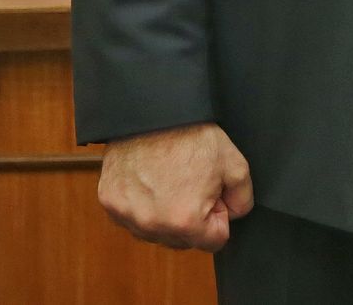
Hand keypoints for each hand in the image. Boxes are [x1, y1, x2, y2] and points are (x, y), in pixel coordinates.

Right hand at [97, 121, 252, 251]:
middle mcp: (151, 225)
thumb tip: (232, 216)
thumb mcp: (235, 164)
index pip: (214, 241)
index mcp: (184, 220)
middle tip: (193, 183)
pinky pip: (134, 218)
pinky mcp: (110, 203)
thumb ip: (242, 200)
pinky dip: (144, 206)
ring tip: (171, 180)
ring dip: (167, 215)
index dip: (219, 215)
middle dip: (194, 218)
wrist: (154, 112)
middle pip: (184, 240)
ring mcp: (127, 215)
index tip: (213, 192)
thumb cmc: (193, 135)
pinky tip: (151, 181)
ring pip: (157, 232)